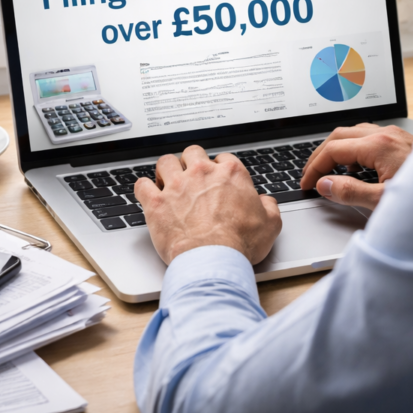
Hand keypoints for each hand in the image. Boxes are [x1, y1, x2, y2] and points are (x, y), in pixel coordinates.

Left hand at [135, 145, 281, 264]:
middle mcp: (202, 173)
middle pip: (193, 152)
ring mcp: (177, 186)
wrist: (213, 259)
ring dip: (166, 170)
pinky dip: (143, 188)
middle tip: (192, 176)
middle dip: (192, 162)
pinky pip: (142, 185)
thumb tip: (265, 203)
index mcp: (230, 174)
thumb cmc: (240, 243)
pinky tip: (147, 192)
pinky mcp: (156, 203)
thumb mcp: (270, 224)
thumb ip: (269, 207)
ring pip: (166, 162)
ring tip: (167, 180)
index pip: (223, 159)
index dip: (220, 168)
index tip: (218, 180)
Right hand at [300, 124, 412, 209]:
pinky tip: (354, 164)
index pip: (333, 150)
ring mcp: (395, 135)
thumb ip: (351, 193)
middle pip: (339, 134)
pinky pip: (368, 135)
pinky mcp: (402, 140)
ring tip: (327, 169)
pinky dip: (352, 146)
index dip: (314, 167)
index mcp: (378, 146)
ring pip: (353, 132)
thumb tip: (324, 185)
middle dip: (320, 154)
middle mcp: (386, 135)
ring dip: (336, 148)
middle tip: (309, 174)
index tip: (307, 184)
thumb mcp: (385, 201)